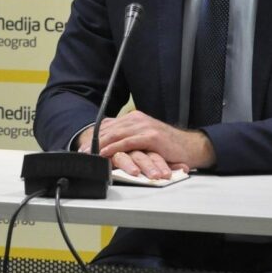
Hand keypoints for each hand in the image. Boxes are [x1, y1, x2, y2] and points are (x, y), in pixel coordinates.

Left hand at [78, 111, 214, 177]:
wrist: (191, 147)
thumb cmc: (168, 146)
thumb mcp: (145, 140)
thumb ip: (130, 139)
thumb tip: (113, 145)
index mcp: (134, 118)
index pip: (109, 125)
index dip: (95, 136)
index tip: (83, 146)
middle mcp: (137, 119)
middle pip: (109, 128)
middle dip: (93, 140)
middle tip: (80, 151)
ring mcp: (144, 127)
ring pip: (116, 134)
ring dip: (100, 144)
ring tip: (88, 153)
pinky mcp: (150, 136)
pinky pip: (127, 142)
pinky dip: (114, 147)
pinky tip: (105, 153)